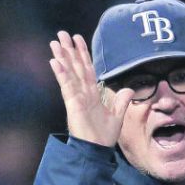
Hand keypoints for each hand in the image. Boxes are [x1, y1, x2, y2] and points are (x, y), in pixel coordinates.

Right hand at [49, 30, 133, 146]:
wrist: (97, 150)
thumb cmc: (103, 136)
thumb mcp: (117, 116)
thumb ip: (121, 101)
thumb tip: (129, 89)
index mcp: (92, 94)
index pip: (87, 70)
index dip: (83, 54)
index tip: (78, 40)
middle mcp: (83, 93)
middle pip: (75, 67)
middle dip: (70, 50)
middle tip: (62, 33)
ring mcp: (76, 97)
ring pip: (69, 73)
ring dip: (62, 57)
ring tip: (55, 42)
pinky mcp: (72, 104)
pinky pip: (66, 86)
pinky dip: (61, 73)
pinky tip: (55, 61)